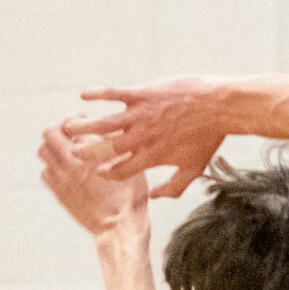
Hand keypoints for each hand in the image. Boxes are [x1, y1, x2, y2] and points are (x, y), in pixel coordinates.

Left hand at [39, 123, 149, 241]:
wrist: (118, 230)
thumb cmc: (129, 198)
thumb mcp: (129, 166)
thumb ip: (115, 145)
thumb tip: (109, 130)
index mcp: (87, 156)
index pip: (68, 124)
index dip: (74, 118)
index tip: (81, 120)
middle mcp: (69, 166)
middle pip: (48, 135)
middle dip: (58, 129)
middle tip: (70, 132)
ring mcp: (61, 181)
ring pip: (43, 153)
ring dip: (53, 147)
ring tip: (67, 151)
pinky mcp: (60, 195)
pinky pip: (45, 174)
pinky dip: (52, 167)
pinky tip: (66, 170)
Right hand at [66, 78, 232, 199]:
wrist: (218, 107)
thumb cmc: (207, 138)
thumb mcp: (193, 168)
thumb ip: (173, 187)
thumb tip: (154, 196)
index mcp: (151, 157)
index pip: (121, 171)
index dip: (107, 174)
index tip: (98, 172)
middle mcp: (141, 138)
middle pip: (105, 150)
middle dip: (87, 153)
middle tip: (74, 152)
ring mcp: (140, 115)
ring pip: (103, 123)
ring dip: (84, 126)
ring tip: (69, 127)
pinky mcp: (141, 94)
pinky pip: (113, 94)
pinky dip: (96, 94)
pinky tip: (83, 95)